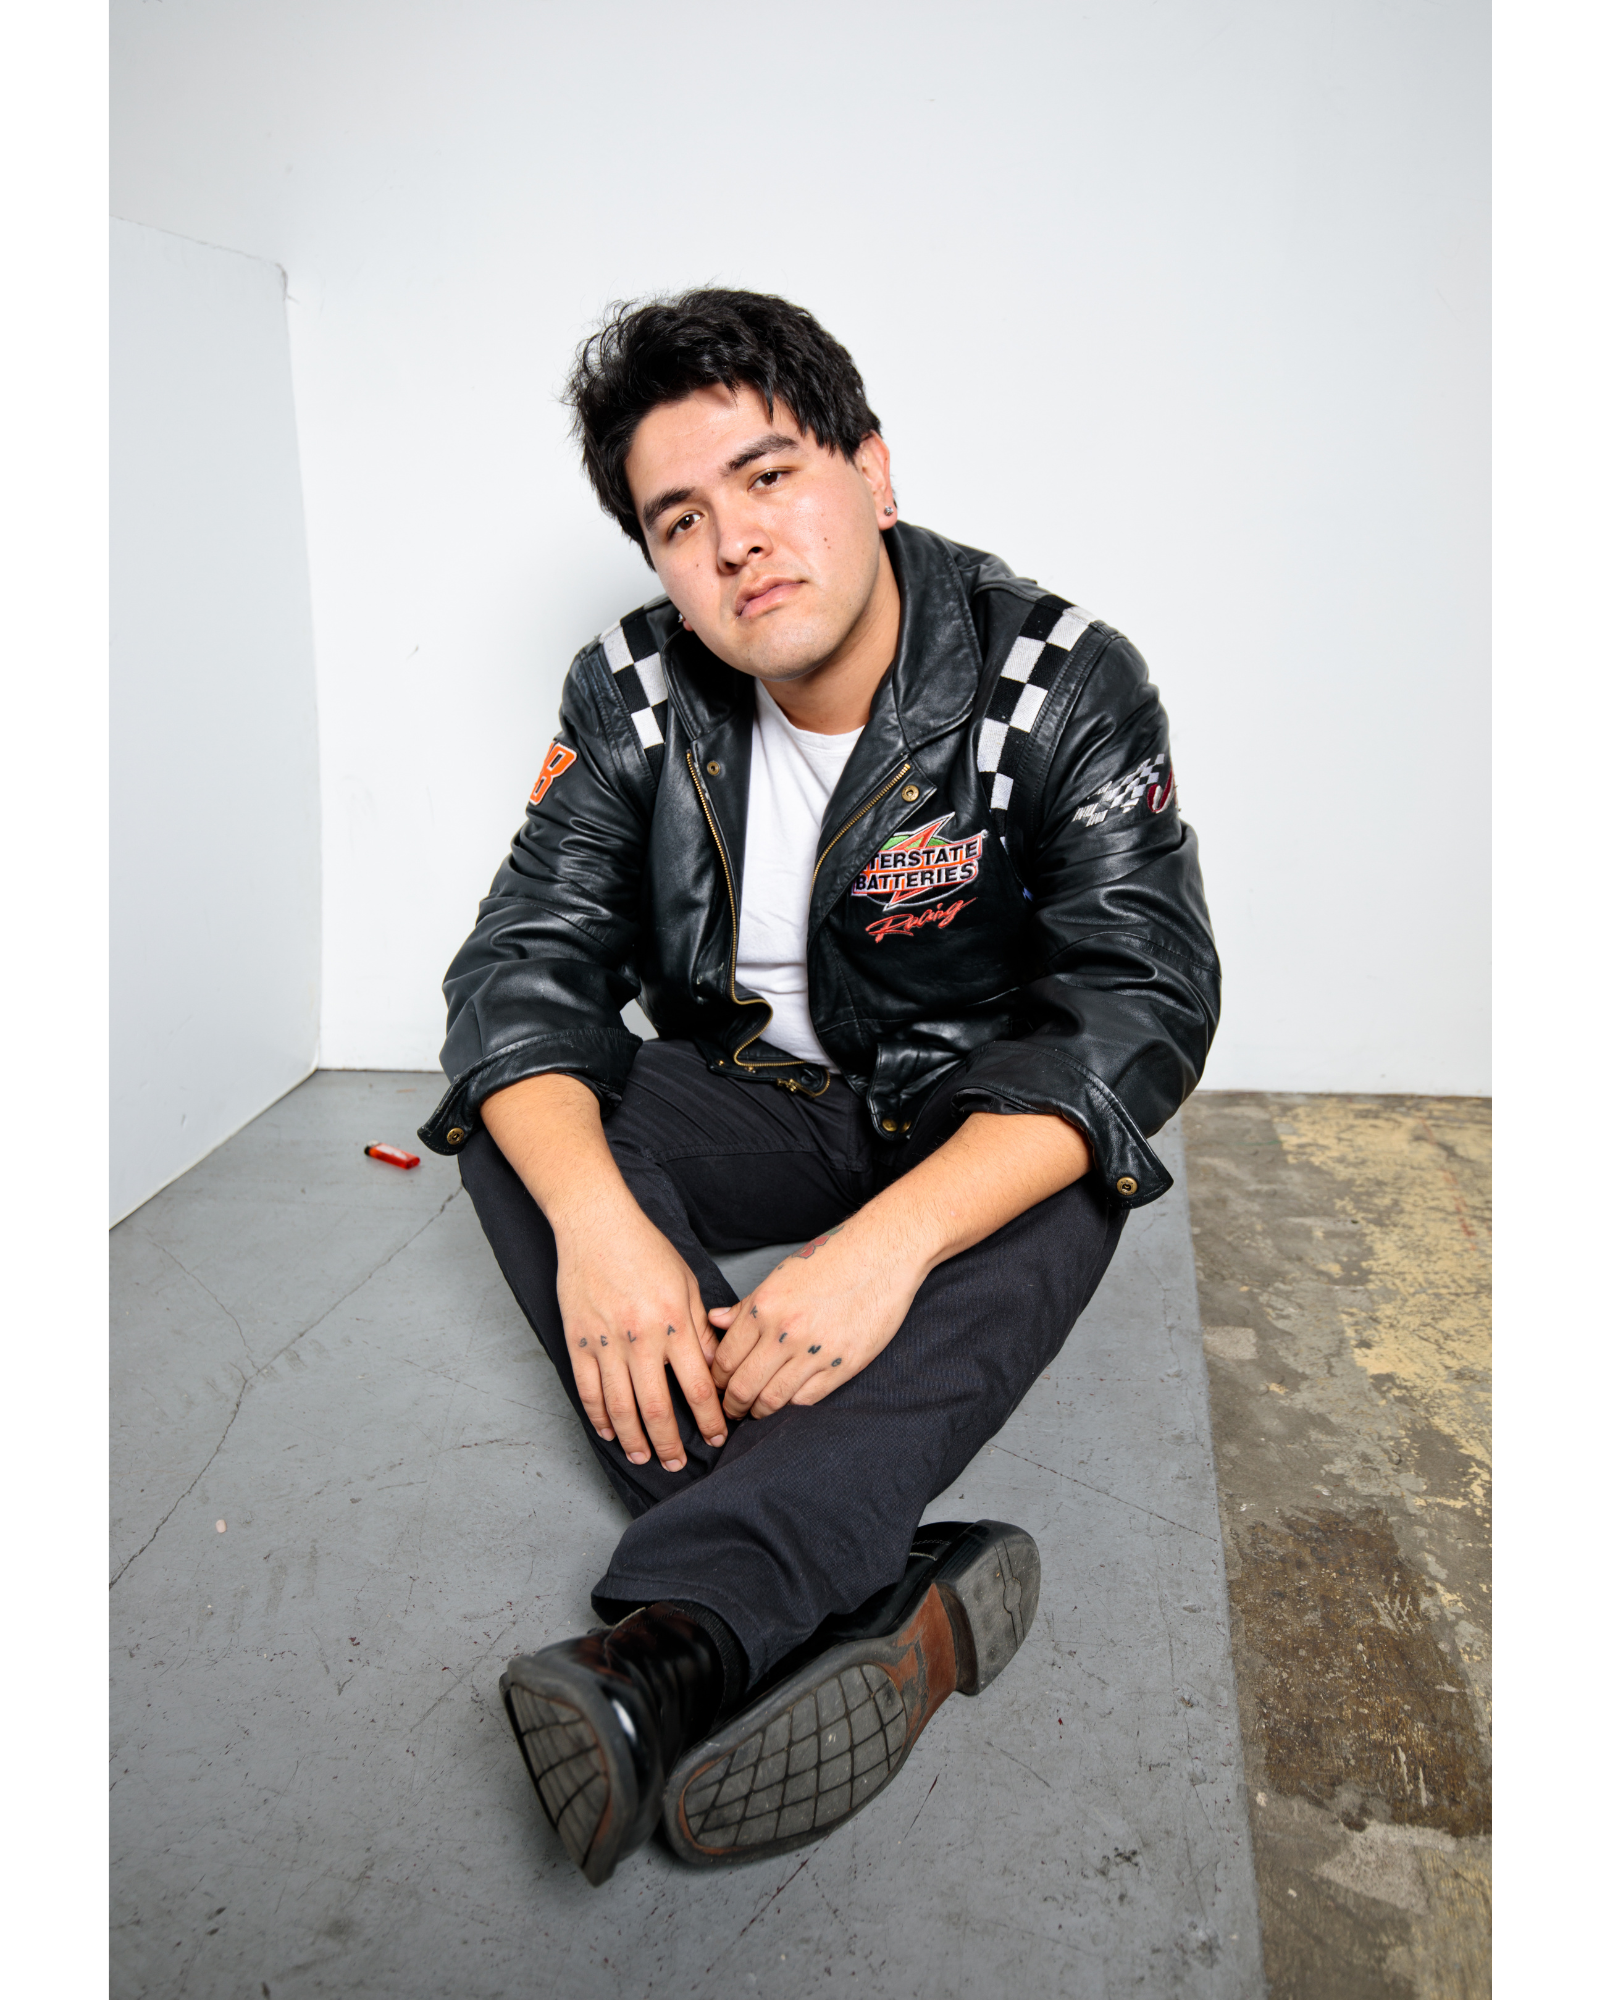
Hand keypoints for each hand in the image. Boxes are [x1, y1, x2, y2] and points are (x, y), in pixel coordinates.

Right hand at [555, 1197, 726, 1471]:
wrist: (595, 1224)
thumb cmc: (645, 1249)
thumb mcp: (686, 1282)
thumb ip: (700, 1327)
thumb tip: (714, 1365)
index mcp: (673, 1324)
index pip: (698, 1387)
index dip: (709, 1419)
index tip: (717, 1436)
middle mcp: (641, 1339)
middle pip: (659, 1408)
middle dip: (671, 1443)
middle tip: (678, 1463)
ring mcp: (606, 1343)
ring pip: (621, 1408)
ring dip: (634, 1439)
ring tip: (644, 1457)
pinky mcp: (579, 1342)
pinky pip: (588, 1391)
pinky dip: (599, 1417)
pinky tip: (609, 1432)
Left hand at [706, 1223, 924, 1420]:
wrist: (882, 1254)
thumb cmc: (831, 1259)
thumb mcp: (781, 1275)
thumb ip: (746, 1305)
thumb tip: (715, 1320)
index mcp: (764, 1307)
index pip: (725, 1358)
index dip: (716, 1378)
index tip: (718, 1385)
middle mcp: (785, 1332)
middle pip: (743, 1386)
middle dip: (731, 1404)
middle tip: (730, 1410)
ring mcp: (815, 1352)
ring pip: (772, 1399)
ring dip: (759, 1411)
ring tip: (756, 1412)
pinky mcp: (843, 1365)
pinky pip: (807, 1399)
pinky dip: (791, 1406)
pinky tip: (787, 1402)